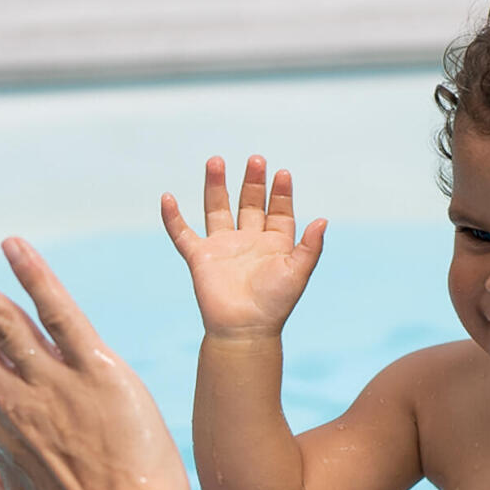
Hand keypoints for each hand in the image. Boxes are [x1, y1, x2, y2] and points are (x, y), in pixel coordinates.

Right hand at [161, 155, 327, 340]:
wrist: (243, 330)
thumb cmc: (274, 305)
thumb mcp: (297, 272)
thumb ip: (310, 246)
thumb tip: (323, 220)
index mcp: (274, 244)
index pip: (278, 211)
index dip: (280, 192)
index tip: (281, 173)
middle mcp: (248, 241)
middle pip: (249, 204)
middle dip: (252, 182)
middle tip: (255, 159)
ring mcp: (222, 247)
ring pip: (217, 209)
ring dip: (216, 186)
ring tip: (215, 161)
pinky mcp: (199, 257)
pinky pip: (182, 234)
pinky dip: (172, 217)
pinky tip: (166, 197)